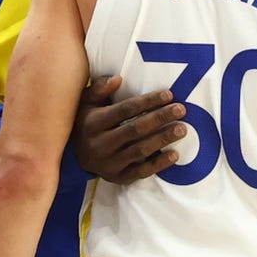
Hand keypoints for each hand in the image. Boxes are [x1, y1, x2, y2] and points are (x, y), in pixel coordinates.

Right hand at [72, 76, 187, 183]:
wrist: (74, 156)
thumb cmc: (87, 122)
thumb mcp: (87, 102)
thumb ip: (100, 88)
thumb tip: (117, 78)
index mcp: (94, 123)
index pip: (125, 110)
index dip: (148, 102)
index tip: (169, 94)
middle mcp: (100, 144)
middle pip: (135, 129)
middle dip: (160, 118)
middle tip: (181, 109)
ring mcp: (109, 163)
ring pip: (140, 150)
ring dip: (163, 139)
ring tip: (182, 129)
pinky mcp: (118, 178)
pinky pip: (141, 172)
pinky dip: (159, 164)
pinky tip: (174, 155)